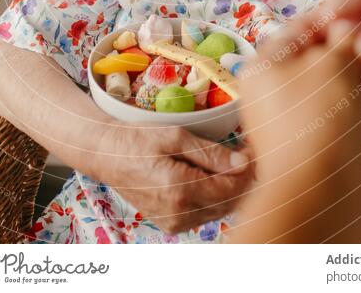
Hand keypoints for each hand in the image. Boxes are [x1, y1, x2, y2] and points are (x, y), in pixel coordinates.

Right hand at [92, 121, 254, 234]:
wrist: (106, 154)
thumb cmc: (138, 139)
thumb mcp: (175, 136)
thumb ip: (211, 153)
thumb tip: (243, 162)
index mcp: (180, 190)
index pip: (231, 188)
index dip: (248, 169)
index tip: (254, 149)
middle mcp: (179, 214)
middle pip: (229, 202)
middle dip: (242, 178)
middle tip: (247, 152)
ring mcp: (174, 222)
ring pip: (219, 210)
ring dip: (230, 187)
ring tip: (231, 160)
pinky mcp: (170, 224)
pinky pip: (204, 213)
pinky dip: (214, 196)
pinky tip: (212, 175)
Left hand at [230, 18, 360, 242]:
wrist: (320, 195)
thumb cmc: (319, 118)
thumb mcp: (334, 63)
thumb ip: (345, 37)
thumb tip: (351, 24)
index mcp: (263, 63)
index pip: (302, 24)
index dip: (336, 15)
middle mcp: (271, 89)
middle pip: (315, 53)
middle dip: (349, 45)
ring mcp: (292, 116)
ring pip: (329, 81)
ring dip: (357, 70)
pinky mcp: (315, 140)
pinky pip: (336, 106)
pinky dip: (357, 95)